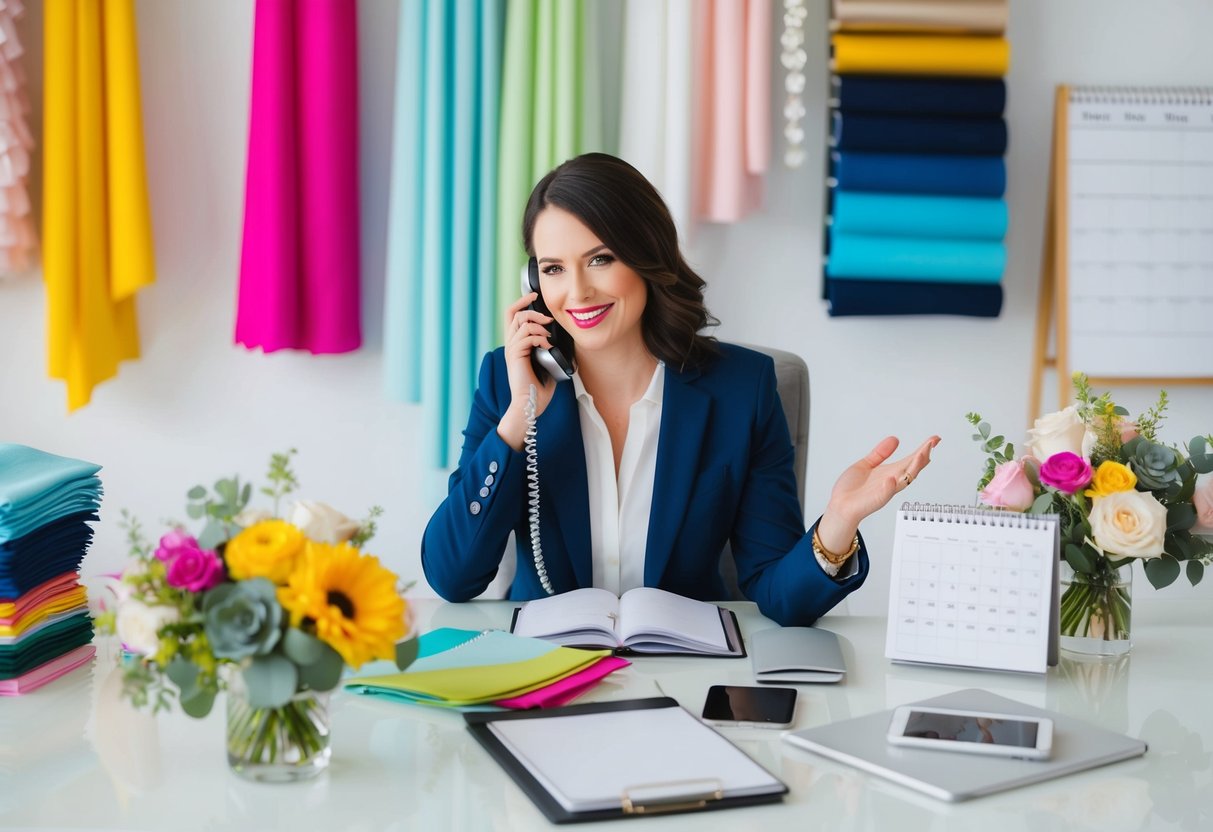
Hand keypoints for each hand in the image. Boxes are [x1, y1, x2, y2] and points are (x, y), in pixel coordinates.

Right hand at [497, 292, 557, 449]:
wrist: (530, 404)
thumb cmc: (539, 388)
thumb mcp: (547, 362)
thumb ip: (550, 348)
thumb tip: (564, 340)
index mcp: (516, 344)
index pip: (512, 315)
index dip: (521, 302)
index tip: (534, 296)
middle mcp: (510, 344)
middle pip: (513, 313)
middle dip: (532, 310)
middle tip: (548, 318)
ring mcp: (511, 350)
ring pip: (520, 323)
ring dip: (538, 325)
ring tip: (549, 336)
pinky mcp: (515, 357)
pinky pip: (525, 337)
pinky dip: (539, 338)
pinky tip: (547, 346)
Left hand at [817, 436, 939, 551]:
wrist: (840, 505)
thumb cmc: (853, 489)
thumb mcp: (867, 464)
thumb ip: (880, 453)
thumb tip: (895, 439)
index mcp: (890, 472)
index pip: (911, 460)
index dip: (923, 449)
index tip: (934, 439)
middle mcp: (892, 481)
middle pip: (912, 468)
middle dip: (922, 456)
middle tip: (931, 443)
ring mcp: (885, 490)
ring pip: (904, 479)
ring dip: (913, 467)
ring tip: (921, 455)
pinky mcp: (876, 499)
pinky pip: (885, 493)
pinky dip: (889, 487)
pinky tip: (891, 478)